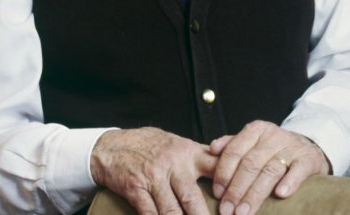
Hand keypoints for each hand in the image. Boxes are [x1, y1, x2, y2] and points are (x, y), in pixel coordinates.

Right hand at [90, 127, 217, 214]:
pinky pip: (150, 214)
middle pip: (193, 197)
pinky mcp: (136, 189)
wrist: (111, 146)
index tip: (238, 203)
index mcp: (187, 152)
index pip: (215, 167)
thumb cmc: (147, 145)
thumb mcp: (176, 142)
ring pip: (171, 211)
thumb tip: (226, 163)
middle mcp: (172, 164)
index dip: (229, 186)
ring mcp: (153, 177)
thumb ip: (199, 154)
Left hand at [209, 121, 330, 214]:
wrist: (308, 146)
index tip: (217, 193)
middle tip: (227, 210)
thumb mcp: (252, 142)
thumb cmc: (273, 149)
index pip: (234, 151)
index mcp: (255, 130)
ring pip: (270, 171)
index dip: (224, 173)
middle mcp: (273, 136)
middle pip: (250, 164)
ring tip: (243, 212)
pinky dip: (289, 182)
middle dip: (236, 189)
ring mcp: (291, 147)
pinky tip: (280, 195)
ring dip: (255, 194)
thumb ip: (232, 145)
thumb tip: (212, 148)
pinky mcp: (308, 159)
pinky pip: (298, 170)